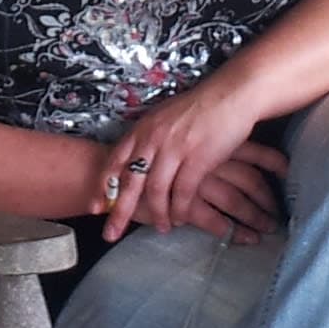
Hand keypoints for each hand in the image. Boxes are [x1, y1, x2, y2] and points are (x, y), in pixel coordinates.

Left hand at [101, 72, 282, 239]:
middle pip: (130, 182)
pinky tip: (181, 218)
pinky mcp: (198, 159)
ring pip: (157, 192)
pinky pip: (183, 193)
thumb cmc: (201, 107)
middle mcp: (154, 138)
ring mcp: (175, 149)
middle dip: (119, 212)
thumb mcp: (165, 116)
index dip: (104, 186)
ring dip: (158, 214)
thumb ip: (150, 136)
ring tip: (161, 227)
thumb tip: (138, 157)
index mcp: (143, 127)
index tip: (96, 207)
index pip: (115, 161)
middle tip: (111, 233)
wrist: (232, 94)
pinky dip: (181, 210)